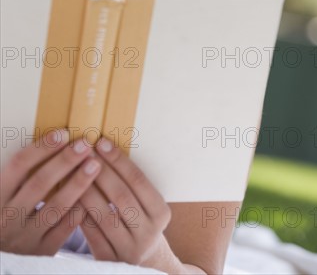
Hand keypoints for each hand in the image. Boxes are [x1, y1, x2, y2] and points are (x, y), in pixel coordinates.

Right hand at [0, 129, 100, 254]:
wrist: (1, 258)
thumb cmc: (5, 213)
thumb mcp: (4, 194)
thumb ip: (18, 175)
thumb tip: (49, 142)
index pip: (19, 166)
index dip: (42, 148)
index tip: (63, 133)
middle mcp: (9, 217)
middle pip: (40, 183)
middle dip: (65, 161)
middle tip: (85, 144)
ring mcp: (26, 237)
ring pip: (57, 206)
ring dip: (79, 183)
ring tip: (96, 165)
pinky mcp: (42, 252)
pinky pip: (66, 228)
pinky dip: (81, 209)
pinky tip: (94, 193)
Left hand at [79, 138, 172, 266]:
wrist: (144, 260)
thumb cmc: (141, 220)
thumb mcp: (147, 205)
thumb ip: (131, 184)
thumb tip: (104, 148)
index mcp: (161, 213)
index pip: (138, 180)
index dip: (119, 160)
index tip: (102, 142)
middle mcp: (147, 233)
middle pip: (120, 196)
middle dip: (100, 171)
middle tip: (84, 152)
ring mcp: (128, 249)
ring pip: (103, 215)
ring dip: (86, 189)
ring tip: (73, 169)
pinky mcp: (108, 260)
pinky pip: (90, 232)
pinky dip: (79, 211)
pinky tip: (69, 194)